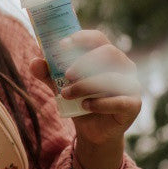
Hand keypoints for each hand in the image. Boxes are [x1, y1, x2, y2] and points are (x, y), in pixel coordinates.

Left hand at [29, 30, 140, 145]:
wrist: (93, 130)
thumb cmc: (80, 100)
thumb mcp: (60, 85)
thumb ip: (48, 74)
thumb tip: (34, 62)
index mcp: (106, 55)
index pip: (98, 38)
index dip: (81, 38)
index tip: (62, 45)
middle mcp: (123, 66)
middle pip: (109, 53)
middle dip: (85, 62)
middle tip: (66, 74)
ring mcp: (131, 85)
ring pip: (112, 78)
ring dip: (86, 85)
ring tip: (67, 94)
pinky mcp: (133, 105)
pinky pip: (119, 101)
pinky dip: (100, 103)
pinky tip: (85, 106)